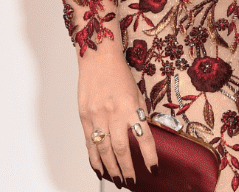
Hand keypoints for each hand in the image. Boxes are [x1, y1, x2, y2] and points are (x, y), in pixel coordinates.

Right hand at [77, 43, 157, 184]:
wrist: (98, 59)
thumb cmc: (119, 74)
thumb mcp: (136, 93)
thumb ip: (139, 114)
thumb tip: (143, 137)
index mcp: (131, 107)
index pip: (144, 137)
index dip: (149, 156)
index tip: (154, 169)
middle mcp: (114, 113)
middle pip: (122, 149)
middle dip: (127, 169)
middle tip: (132, 181)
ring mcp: (97, 116)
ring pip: (104, 150)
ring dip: (111, 168)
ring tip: (117, 180)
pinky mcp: (84, 117)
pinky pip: (89, 143)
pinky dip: (94, 159)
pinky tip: (99, 169)